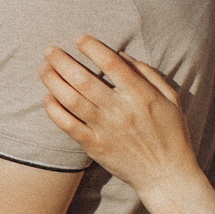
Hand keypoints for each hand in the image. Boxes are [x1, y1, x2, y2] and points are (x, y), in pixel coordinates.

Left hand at [40, 37, 202, 199]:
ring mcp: (105, 129)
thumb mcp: (170, 98)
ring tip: (43, 69)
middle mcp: (120, 110)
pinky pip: (69, 126)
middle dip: (63, 62)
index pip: (111, 64)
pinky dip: (55, 111)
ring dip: (54, 82)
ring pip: (72, 100)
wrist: (165, 175)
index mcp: (141, 94)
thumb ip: (147, 74)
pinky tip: (47, 99)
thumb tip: (121, 54)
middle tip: (49, 50)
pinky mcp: (94, 146)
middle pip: (84, 80)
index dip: (92, 48)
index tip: (79, 38)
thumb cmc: (171, 133)